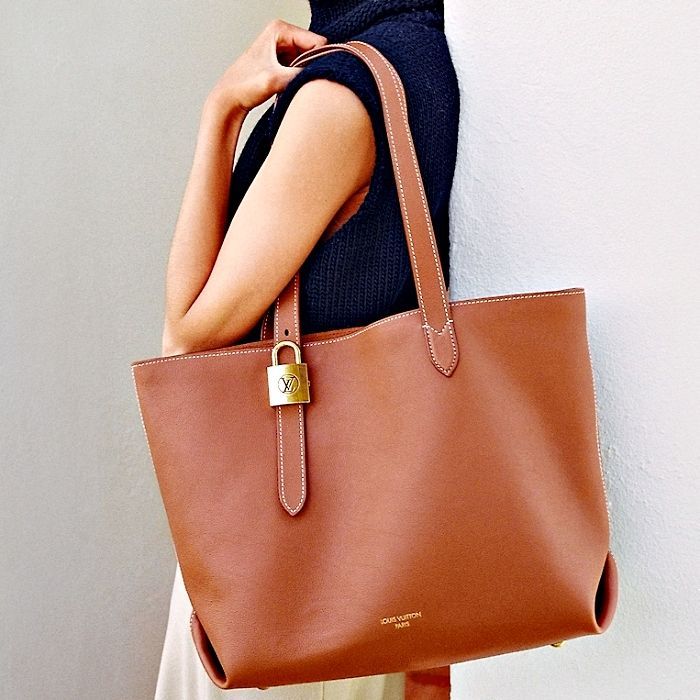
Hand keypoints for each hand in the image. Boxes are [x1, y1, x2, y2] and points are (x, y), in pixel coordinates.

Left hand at [208, 19, 326, 113]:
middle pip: (314, 50)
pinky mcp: (281, 60)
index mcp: (280, 29)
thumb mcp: (276, 80)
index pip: (317, 41)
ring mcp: (282, 47)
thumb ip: (301, 74)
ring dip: (306, 75)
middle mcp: (282, 34)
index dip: (320, 61)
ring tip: (292, 86)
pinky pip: (302, 68)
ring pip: (309, 61)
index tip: (314, 77)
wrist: (229, 99)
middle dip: (312, 67)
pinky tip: (290, 87)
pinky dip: (300, 78)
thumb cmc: (244, 86)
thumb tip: (323, 73)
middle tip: (301, 83)